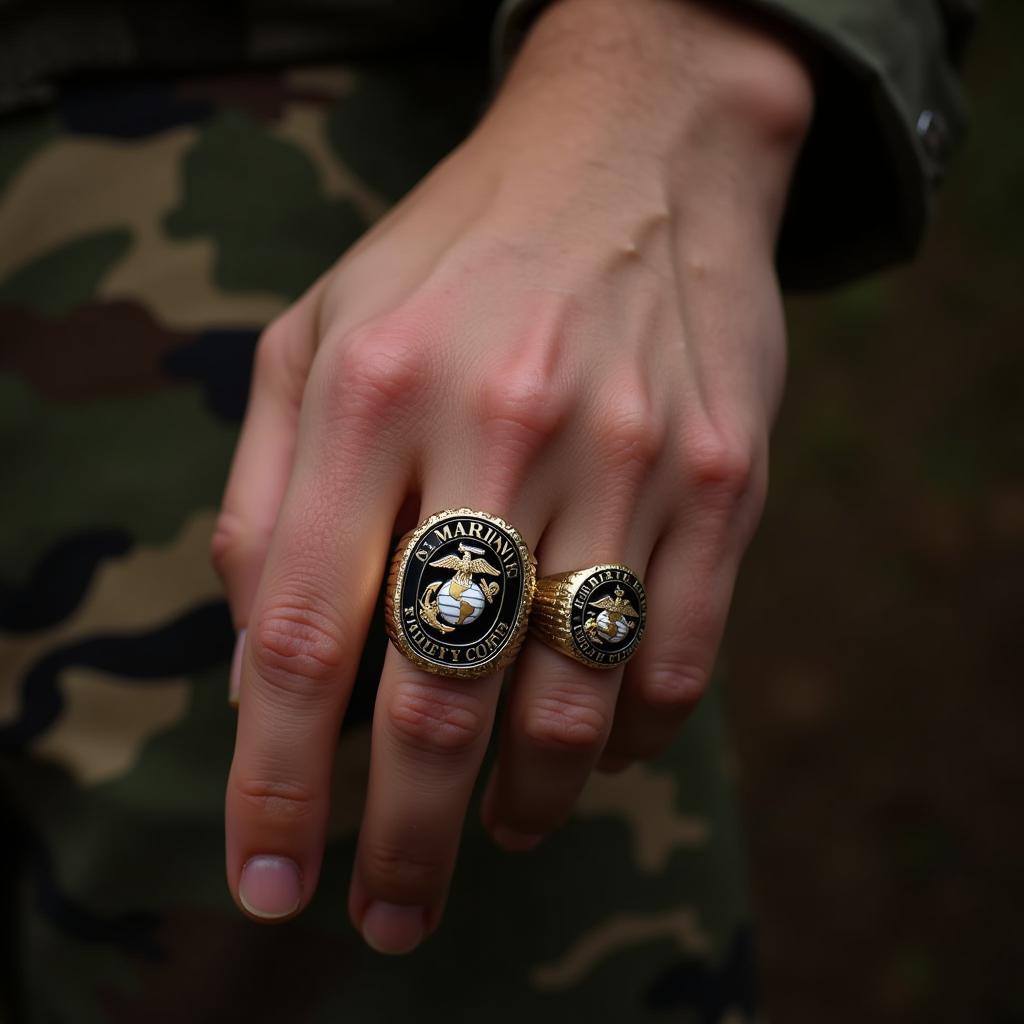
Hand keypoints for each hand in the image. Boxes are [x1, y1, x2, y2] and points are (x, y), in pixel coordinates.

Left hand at [213, 0, 811, 951]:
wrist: (634, 158)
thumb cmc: (450, 265)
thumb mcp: (314, 341)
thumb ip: (266, 505)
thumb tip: (263, 677)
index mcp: (371, 388)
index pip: (306, 638)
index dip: (278, 784)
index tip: (270, 881)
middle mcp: (505, 423)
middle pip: (439, 698)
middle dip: (405, 842)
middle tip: (389, 913)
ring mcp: (634, 452)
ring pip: (571, 702)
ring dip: (523, 801)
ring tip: (494, 827)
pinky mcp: (728, 477)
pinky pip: (675, 660)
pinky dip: (622, 739)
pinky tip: (585, 741)